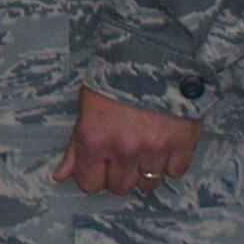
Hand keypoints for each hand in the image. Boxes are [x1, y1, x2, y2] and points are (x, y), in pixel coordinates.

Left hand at [52, 86, 201, 195]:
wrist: (153, 55)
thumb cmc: (113, 79)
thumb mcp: (86, 107)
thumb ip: (75, 147)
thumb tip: (59, 177)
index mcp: (94, 139)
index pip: (89, 183)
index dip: (93, 174)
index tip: (99, 163)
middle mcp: (124, 149)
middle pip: (120, 187)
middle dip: (120, 173)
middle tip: (124, 151)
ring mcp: (155, 150)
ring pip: (149, 184)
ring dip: (146, 170)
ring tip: (145, 145)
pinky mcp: (183, 146)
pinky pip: (175, 172)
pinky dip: (170, 162)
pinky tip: (164, 142)